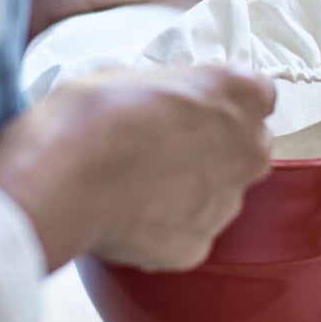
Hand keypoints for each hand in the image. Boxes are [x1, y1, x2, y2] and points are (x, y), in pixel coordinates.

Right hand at [0, 66, 274, 271]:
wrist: (61, 180)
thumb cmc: (93, 114)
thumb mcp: (138, 77)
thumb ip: (177, 95)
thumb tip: (173, 109)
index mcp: (241, 95)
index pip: (259, 95)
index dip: (227, 100)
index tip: (201, 105)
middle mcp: (249, 150)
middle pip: (250, 146)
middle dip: (223, 145)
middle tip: (173, 147)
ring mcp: (229, 202)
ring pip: (225, 191)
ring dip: (199, 187)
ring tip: (145, 185)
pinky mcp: (200, 245)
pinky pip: (195, 229)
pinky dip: (173, 224)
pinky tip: (135, 215)